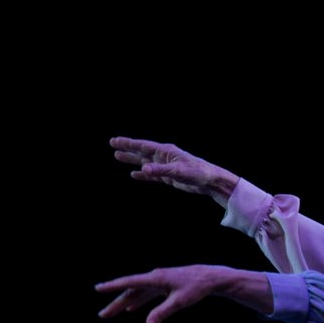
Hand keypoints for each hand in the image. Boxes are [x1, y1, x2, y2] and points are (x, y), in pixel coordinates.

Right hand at [96, 265, 269, 322]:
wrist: (210, 278)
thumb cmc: (196, 288)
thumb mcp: (180, 302)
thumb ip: (162, 313)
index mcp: (155, 279)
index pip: (129, 283)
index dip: (112, 286)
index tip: (98, 288)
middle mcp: (154, 278)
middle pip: (130, 292)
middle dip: (116, 303)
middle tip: (102, 315)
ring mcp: (158, 282)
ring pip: (137, 293)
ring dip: (124, 303)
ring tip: (111, 313)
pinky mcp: (164, 285)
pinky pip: (146, 294)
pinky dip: (138, 301)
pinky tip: (131, 308)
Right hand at [111, 136, 239, 203]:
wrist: (210, 182)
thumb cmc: (198, 172)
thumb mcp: (178, 171)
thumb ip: (160, 170)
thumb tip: (143, 169)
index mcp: (165, 151)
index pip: (143, 145)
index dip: (128, 144)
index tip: (115, 141)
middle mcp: (164, 157)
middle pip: (141, 152)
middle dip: (127, 148)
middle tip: (113, 144)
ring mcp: (166, 167)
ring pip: (145, 162)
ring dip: (132, 160)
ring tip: (118, 157)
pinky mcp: (169, 177)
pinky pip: (152, 175)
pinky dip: (143, 174)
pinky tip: (135, 174)